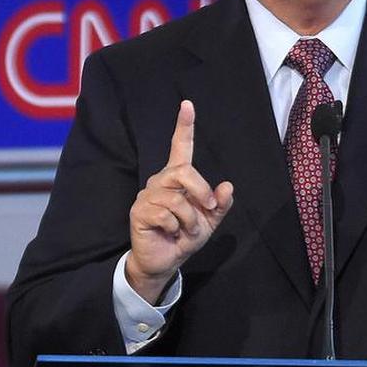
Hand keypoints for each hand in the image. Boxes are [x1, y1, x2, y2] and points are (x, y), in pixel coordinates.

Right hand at [128, 100, 233, 302]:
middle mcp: (160, 181)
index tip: (187, 105)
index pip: (180, 148)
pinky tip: (171, 233)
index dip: (184, 126)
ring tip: (187, 231)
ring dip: (190, 219)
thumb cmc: (185, 237)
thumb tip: (227, 186)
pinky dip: (176, 227)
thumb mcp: (209, 222)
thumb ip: (219, 204)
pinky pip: (166, 214)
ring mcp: (147, 195)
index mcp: (177, 179)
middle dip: (201, 192)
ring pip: (177, 198)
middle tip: (209, 209)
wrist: (165, 261)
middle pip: (184, 171)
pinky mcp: (139, 211)